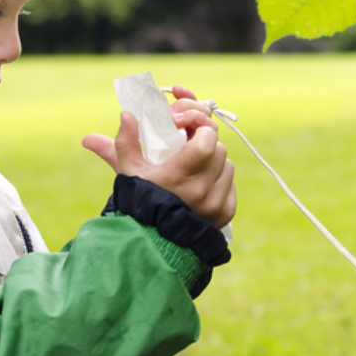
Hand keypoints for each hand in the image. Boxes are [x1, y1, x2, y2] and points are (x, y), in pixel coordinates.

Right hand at [82, 85, 235, 226]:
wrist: (153, 240)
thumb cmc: (139, 201)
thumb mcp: (128, 172)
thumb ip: (125, 142)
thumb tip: (126, 114)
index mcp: (177, 177)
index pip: (206, 142)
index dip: (202, 129)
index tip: (189, 129)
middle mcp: (200, 191)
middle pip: (218, 149)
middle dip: (206, 142)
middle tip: (191, 144)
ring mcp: (215, 204)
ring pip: (227, 165)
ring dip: (214, 160)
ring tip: (196, 165)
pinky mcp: (226, 213)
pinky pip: (230, 185)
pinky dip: (220, 180)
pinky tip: (204, 183)